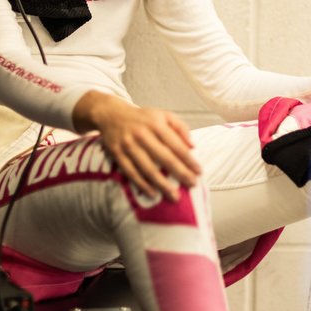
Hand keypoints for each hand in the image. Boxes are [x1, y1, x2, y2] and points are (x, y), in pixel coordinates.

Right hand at [72, 91, 200, 201]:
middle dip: (180, 173)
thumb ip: (180, 127)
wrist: (112, 115)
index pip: (176, 144)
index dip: (188, 159)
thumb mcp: (163, 115)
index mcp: (156, 124)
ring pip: (148, 168)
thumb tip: (193, 146)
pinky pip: (131, 172)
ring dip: (162, 184)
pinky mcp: (117, 154)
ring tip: (174, 195)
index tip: (198, 171)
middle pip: (164, 157)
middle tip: (192, 184)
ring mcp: (129, 145)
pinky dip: (142, 184)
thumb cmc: (143, 118)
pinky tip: (153, 193)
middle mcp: (142, 134)